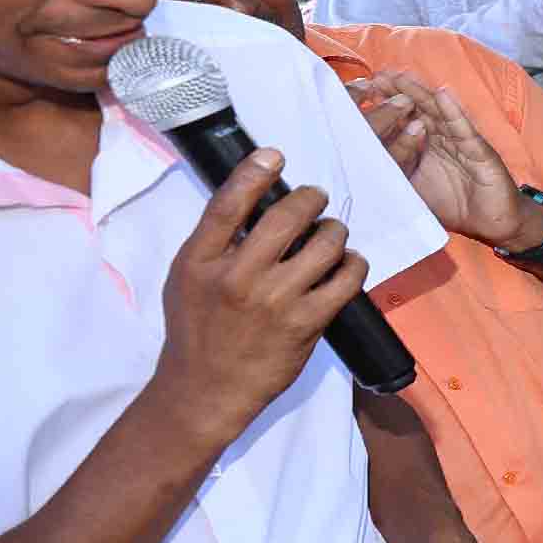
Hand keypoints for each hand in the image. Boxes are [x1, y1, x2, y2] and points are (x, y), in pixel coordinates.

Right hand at [152, 151, 367, 455]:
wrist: (206, 388)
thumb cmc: (197, 329)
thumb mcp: (187, 279)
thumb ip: (214, 243)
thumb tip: (252, 200)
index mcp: (200, 261)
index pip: (228, 204)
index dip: (255, 172)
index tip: (275, 155)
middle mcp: (237, 277)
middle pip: (287, 216)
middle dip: (312, 199)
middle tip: (317, 199)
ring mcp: (274, 301)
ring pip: (325, 244)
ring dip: (336, 232)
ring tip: (333, 235)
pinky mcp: (306, 323)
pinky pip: (346, 279)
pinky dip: (354, 265)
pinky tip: (349, 264)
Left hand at [353, 75, 529, 248]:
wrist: (492, 222)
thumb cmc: (453, 204)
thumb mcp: (414, 188)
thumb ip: (396, 171)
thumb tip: (360, 162)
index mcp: (426, 145)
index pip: (403, 120)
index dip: (386, 105)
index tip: (364, 91)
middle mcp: (442, 138)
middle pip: (418, 109)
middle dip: (398, 92)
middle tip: (377, 76)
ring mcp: (461, 142)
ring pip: (438, 113)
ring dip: (421, 94)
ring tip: (402, 77)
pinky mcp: (479, 151)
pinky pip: (464, 130)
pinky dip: (453, 112)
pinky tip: (443, 95)